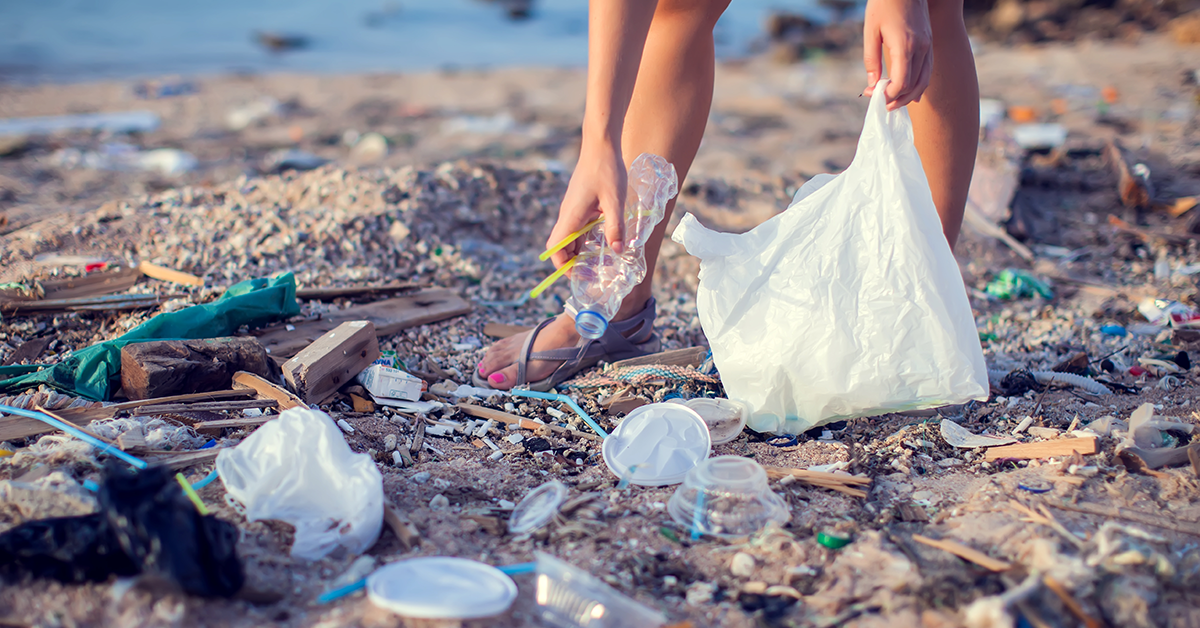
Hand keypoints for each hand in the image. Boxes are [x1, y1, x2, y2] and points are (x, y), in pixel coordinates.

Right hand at [546, 139, 626, 267]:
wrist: (600, 143)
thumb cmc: (606, 169)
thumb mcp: (615, 201)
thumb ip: (616, 227)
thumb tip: (617, 251)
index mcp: (570, 216)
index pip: (556, 248)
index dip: (561, 265)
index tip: (576, 276)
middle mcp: (568, 214)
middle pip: (562, 246)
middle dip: (573, 262)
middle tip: (592, 274)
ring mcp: (573, 209)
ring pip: (572, 237)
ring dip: (581, 250)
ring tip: (599, 263)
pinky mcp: (581, 203)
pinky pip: (579, 226)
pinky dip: (587, 237)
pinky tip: (604, 241)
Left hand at [862, 0, 932, 110]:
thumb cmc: (884, 4)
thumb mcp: (871, 31)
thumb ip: (871, 59)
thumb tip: (872, 84)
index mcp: (905, 46)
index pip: (901, 82)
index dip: (889, 95)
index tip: (875, 96)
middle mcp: (921, 48)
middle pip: (914, 85)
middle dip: (898, 99)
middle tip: (883, 106)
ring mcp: (928, 45)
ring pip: (924, 80)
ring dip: (910, 95)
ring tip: (895, 103)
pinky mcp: (929, 42)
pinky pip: (928, 70)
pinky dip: (920, 84)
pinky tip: (911, 92)